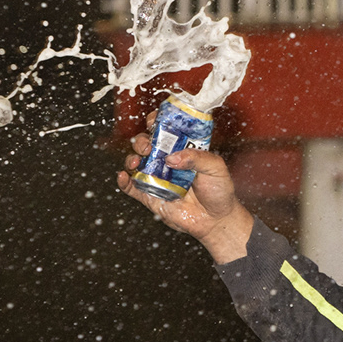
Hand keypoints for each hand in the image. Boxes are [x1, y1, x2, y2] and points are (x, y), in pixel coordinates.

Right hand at [118, 108, 255, 262]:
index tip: (154, 121)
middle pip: (145, 144)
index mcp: (182, 150)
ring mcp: (156, 177)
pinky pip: (131, 187)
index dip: (157, 123)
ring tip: (136, 161)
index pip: (165, 131)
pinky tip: (123, 176)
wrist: (216, 220)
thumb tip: (172, 157)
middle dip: (142, 141)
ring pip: (135, 162)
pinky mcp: (150, 195)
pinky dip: (124, 181)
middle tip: (148, 146)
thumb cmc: (219, 191)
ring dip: (131, 158)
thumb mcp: (216, 168)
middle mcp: (166, 161)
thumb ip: (197, 158)